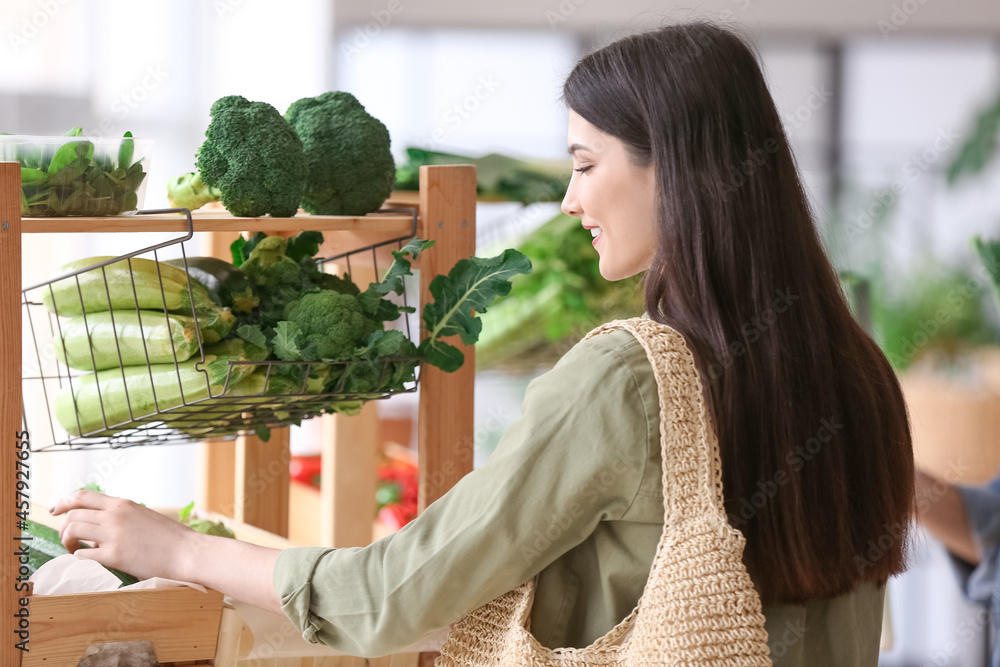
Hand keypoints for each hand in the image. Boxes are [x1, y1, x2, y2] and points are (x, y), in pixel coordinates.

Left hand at [50, 489, 202, 582]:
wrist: (187, 552)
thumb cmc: (169, 537)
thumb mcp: (143, 516)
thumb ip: (120, 517)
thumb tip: (98, 526)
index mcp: (122, 504)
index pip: (82, 496)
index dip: (63, 502)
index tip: (55, 511)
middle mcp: (115, 516)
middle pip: (73, 514)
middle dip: (63, 527)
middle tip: (67, 539)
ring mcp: (114, 535)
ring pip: (73, 531)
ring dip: (67, 541)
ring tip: (73, 549)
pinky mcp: (115, 556)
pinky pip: (84, 554)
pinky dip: (80, 556)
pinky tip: (86, 559)